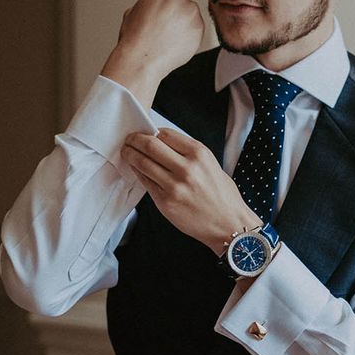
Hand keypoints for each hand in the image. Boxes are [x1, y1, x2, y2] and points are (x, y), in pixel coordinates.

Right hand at [101, 0, 203, 106]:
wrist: (141, 59)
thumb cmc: (135, 37)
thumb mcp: (134, 10)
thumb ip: (150, 1)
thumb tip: (156, 4)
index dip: (161, 0)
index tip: (158, 9)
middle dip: (175, 9)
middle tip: (163, 24)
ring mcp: (191, 11)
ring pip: (190, 13)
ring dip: (183, 22)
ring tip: (168, 35)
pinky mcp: (200, 27)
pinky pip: (196, 28)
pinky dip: (189, 34)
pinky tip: (175, 41)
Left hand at [121, 128, 261, 254]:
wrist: (228, 223)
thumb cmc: (222, 195)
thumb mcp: (211, 164)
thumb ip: (187, 153)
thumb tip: (162, 142)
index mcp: (200, 154)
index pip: (166, 134)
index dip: (152, 131)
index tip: (145, 132)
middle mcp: (187, 167)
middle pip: (151, 145)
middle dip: (135, 140)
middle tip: (130, 139)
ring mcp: (174, 186)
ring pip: (143, 162)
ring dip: (130, 155)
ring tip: (127, 152)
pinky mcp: (165, 202)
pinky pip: (145, 182)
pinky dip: (137, 172)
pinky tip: (135, 169)